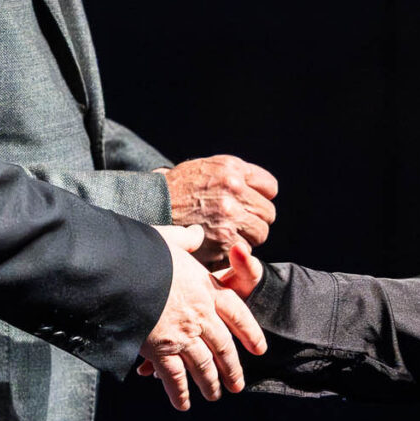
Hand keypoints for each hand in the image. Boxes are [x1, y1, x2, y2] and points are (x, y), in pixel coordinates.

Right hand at [137, 237, 265, 410]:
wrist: (119, 270)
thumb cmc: (141, 252)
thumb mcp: (167, 240)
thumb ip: (184, 240)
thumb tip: (196, 232)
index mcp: (205, 288)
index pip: (237, 312)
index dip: (250, 332)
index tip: (259, 349)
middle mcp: (200, 314)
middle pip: (223, 346)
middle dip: (232, 368)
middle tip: (237, 384)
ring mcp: (182, 334)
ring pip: (204, 365)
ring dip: (210, 383)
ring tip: (215, 395)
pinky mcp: (161, 349)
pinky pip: (175, 377)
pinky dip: (180, 393)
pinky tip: (184, 404)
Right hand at [158, 156, 277, 260]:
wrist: (149, 206)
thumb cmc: (176, 189)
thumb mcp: (205, 168)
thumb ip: (235, 174)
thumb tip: (261, 189)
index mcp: (232, 169)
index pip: (270, 188)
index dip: (260, 197)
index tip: (249, 204)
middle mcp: (233, 189)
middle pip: (267, 213)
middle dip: (255, 220)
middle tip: (237, 223)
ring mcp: (229, 216)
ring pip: (260, 234)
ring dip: (247, 237)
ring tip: (227, 235)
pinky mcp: (223, 241)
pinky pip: (244, 250)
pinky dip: (233, 252)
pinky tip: (217, 246)